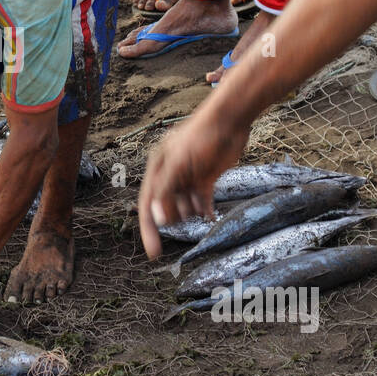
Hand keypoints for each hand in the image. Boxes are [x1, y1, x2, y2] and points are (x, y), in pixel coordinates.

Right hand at [137, 109, 250, 259]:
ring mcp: (188, 178)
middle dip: (173, 218)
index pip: (148, 204)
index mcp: (157, 170)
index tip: (154, 253)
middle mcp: (170, 176)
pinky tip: (210, 217)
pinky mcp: (206, 179)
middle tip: (183, 223)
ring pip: (184, 207)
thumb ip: (167, 191)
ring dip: (189, 214)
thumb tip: (159, 219)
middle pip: (165, 207)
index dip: (149, 229)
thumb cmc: (200, 137)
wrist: (229, 122)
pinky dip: (204, 211)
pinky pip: (201, 202)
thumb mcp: (179, 164)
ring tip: (198, 211)